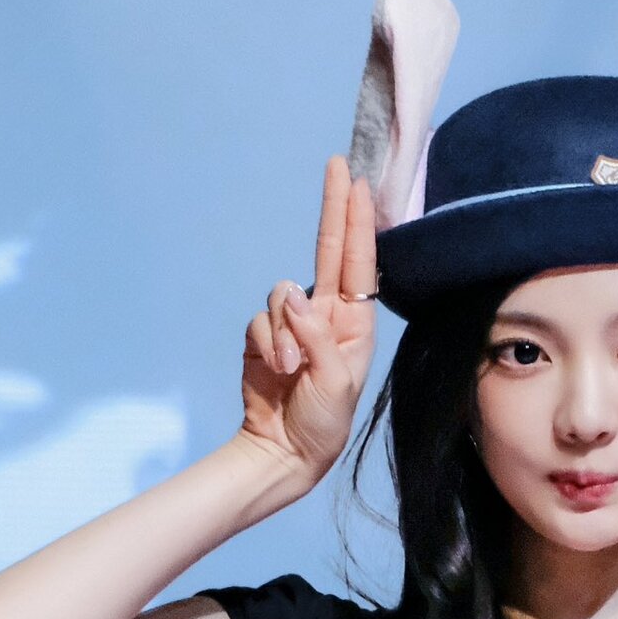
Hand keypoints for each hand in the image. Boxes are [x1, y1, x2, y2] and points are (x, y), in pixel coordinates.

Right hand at [236, 154, 378, 481]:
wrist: (284, 452)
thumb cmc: (323, 423)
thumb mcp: (334, 384)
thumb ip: (317, 337)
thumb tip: (296, 298)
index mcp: (355, 324)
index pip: (358, 263)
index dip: (357, 223)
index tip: (359, 184)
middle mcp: (327, 316)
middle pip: (328, 251)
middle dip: (333, 209)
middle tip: (337, 166)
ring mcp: (293, 324)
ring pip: (281, 293)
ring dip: (283, 330)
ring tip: (289, 368)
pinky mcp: (263, 335)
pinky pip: (259, 320)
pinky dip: (265, 343)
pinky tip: (274, 370)